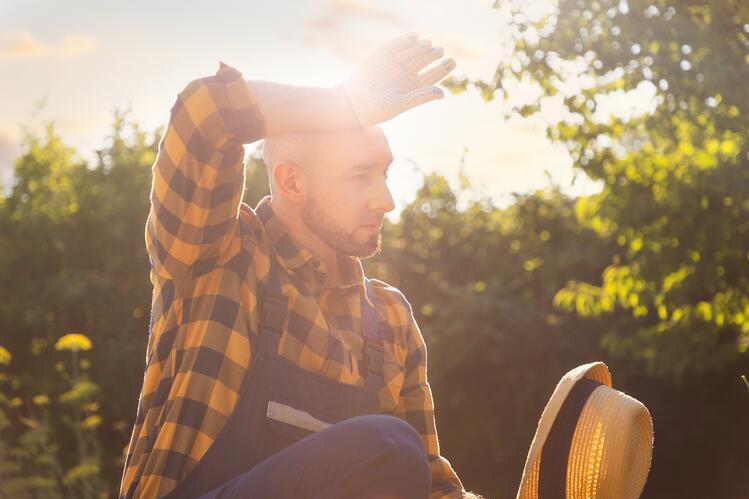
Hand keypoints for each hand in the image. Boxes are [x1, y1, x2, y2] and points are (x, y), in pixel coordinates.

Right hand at [342, 32, 456, 126]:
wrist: (353, 103)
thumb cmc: (378, 108)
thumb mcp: (401, 103)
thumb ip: (421, 96)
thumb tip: (443, 93)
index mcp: (414, 86)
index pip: (433, 75)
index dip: (443, 68)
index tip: (452, 61)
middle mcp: (407, 73)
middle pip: (425, 60)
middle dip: (433, 54)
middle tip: (439, 51)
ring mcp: (395, 63)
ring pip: (412, 52)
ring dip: (421, 48)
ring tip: (426, 46)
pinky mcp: (382, 56)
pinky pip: (396, 45)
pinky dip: (404, 40)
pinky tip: (414, 37)